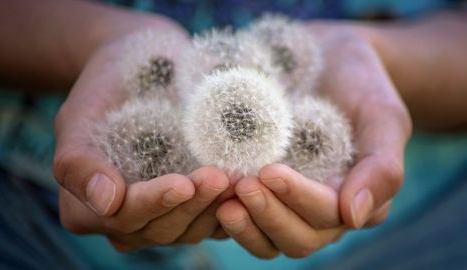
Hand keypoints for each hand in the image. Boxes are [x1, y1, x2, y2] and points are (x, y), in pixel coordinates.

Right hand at [53, 21, 229, 250]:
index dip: (154, 203)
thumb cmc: (106, 90)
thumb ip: (78, 164)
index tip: (183, 183)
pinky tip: (247, 190)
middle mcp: (126, 218)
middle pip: (161, 228)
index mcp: (90, 207)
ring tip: (238, 181)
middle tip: (221, 177)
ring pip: (189, 229)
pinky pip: (210, 223)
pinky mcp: (190, 207)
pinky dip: (230, 210)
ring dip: (215, 208)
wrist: (139, 70)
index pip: (123, 218)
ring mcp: (161, 215)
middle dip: (192, 204)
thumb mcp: (79, 117)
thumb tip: (106, 202)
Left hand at [216, 23, 411, 257]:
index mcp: (355, 197)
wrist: (329, 59)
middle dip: (269, 215)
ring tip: (222, 202)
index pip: (327, 214)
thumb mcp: (383, 116)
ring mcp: (291, 204)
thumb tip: (354, 217)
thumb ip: (382, 167)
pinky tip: (212, 198)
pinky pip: (249, 221)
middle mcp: (323, 209)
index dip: (298, 198)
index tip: (269, 171)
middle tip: (242, 185)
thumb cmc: (360, 83)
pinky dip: (233, 218)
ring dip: (247, 226)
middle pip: (298, 238)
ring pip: (270, 240)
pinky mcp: (265, 193)